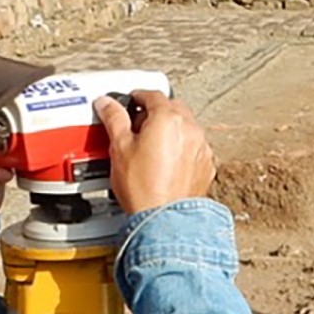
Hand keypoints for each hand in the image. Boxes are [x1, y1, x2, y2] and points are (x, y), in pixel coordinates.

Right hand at [95, 91, 214, 214]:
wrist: (164, 219)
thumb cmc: (143, 188)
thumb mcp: (119, 147)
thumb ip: (114, 119)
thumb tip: (107, 104)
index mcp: (168, 119)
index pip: (153, 95)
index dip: (138, 96)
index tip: (130, 101)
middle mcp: (190, 129)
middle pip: (173, 108)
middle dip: (156, 112)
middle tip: (138, 124)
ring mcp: (201, 147)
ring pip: (186, 127)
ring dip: (171, 130)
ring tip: (151, 145)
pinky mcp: (206, 165)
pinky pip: (194, 147)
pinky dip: (182, 148)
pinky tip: (167, 161)